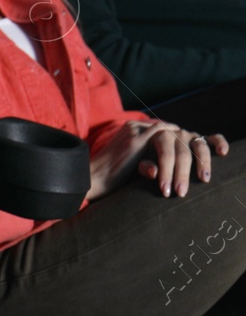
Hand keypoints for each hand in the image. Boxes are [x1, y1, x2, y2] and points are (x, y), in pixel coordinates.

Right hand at [88, 119, 228, 199]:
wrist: (93, 178)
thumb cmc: (118, 179)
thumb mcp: (144, 169)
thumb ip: (160, 165)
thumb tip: (181, 175)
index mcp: (148, 132)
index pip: (183, 133)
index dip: (206, 141)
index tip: (223, 153)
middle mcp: (145, 126)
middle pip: (183, 136)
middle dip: (198, 158)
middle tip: (204, 179)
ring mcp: (140, 129)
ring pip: (175, 141)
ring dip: (182, 167)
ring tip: (182, 189)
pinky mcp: (135, 138)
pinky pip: (162, 146)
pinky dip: (169, 165)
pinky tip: (165, 182)